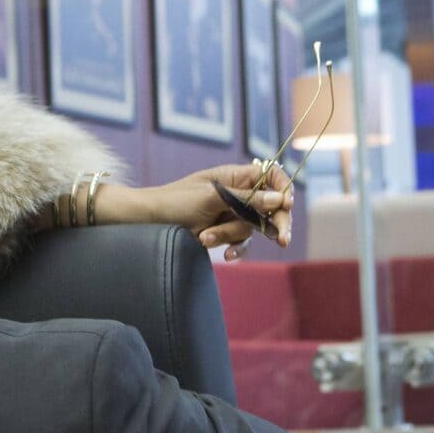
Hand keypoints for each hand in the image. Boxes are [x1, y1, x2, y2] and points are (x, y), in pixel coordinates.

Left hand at [136, 162, 291, 259]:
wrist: (147, 222)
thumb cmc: (175, 202)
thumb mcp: (211, 198)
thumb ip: (246, 199)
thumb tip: (279, 199)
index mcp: (234, 176)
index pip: (271, 176)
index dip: (282, 188)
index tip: (285, 204)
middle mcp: (237, 193)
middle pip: (271, 205)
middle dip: (276, 222)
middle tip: (283, 240)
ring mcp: (231, 214)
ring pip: (252, 227)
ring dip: (230, 235)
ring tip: (204, 236)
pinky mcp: (224, 232)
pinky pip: (242, 242)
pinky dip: (236, 248)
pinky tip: (227, 256)